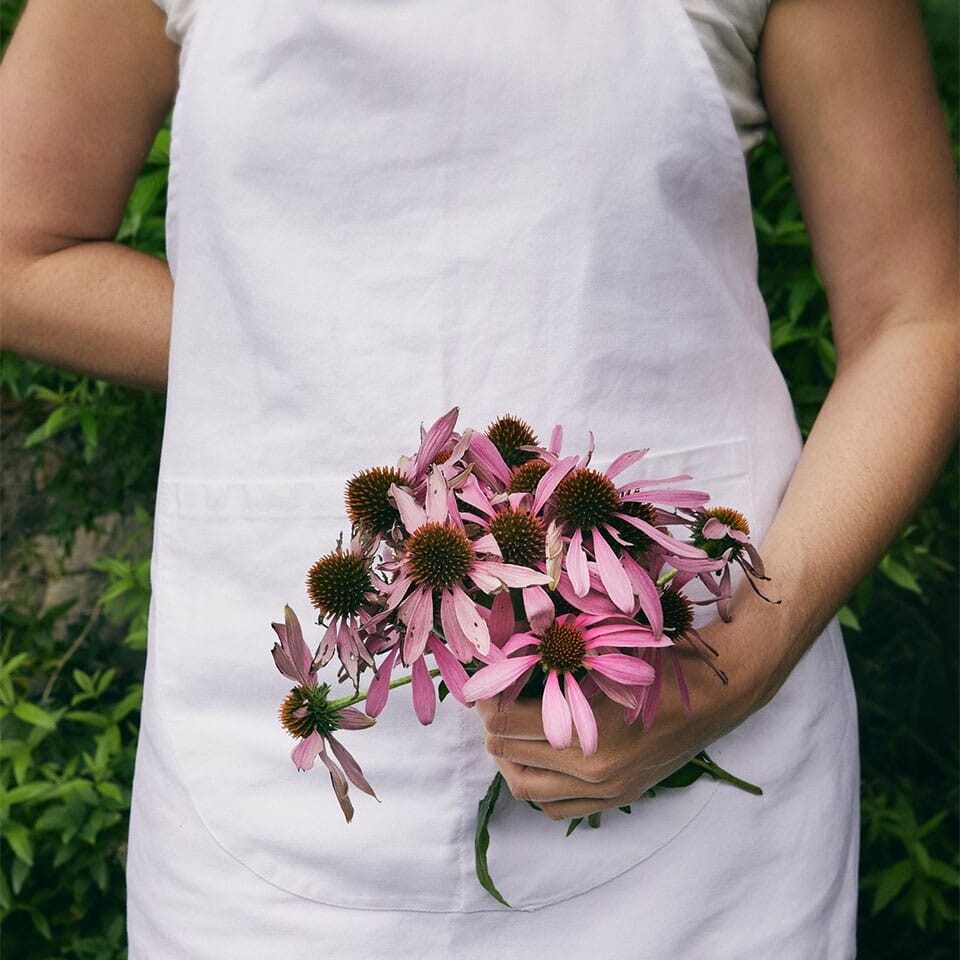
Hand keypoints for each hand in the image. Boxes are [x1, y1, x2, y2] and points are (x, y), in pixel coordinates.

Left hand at [476, 633, 749, 820]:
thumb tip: (504, 656)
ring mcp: (607, 790)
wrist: (719, 693)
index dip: (486, 702)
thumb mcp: (602, 653)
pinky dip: (540, 786)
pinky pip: (560, 808)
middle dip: (491, 732)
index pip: (506, 725)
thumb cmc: (660, 662)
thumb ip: (553, 661)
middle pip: (510, 761)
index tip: (483, 684)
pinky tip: (538, 758)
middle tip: (487, 706)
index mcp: (587, 730)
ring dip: (510, 761)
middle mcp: (593, 770)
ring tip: (507, 734)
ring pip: (530, 791)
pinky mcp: (619, 798)